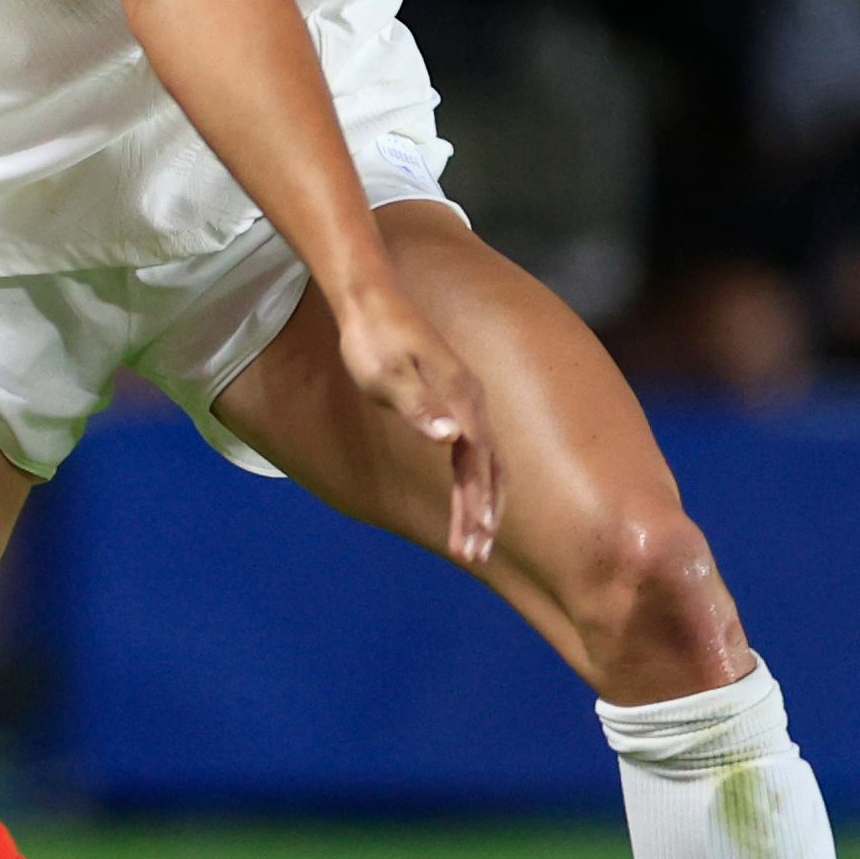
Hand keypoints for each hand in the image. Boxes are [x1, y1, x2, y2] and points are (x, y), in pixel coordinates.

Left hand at [338, 285, 501, 565]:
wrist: (371, 302)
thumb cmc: (373, 342)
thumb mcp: (387, 377)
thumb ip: (420, 408)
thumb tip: (452, 438)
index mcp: (460, 401)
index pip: (475, 468)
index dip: (475, 508)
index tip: (472, 545)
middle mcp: (471, 403)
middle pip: (487, 470)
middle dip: (482, 515)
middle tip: (474, 556)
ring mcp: (466, 401)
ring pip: (485, 462)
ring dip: (483, 502)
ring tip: (476, 540)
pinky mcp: (455, 400)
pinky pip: (475, 450)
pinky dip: (476, 479)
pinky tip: (470, 496)